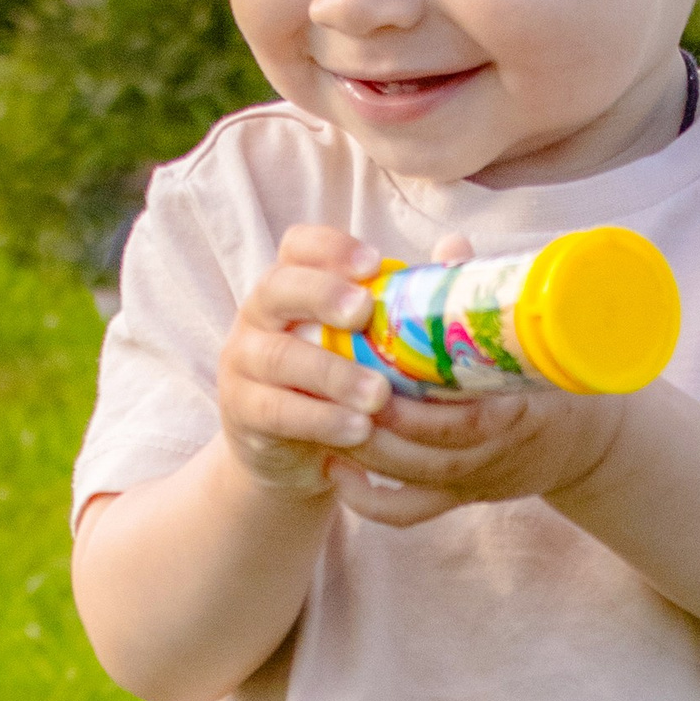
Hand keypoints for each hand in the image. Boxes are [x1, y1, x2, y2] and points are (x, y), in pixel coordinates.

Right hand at [214, 225, 424, 494]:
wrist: (293, 453)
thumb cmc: (341, 382)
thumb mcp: (368, 342)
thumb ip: (405, 299)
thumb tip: (456, 250)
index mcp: (292, 285)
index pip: (298, 247)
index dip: (331, 248)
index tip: (374, 263)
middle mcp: (259, 315)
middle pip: (277, 289)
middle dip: (321, 295)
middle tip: (364, 311)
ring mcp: (243, 363)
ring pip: (279, 358)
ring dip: (332, 374)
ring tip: (378, 395)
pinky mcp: (243, 412)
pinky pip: (276, 412)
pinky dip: (319, 421)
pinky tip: (358, 429)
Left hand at [326, 234, 620, 527]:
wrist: (583, 445)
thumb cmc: (548, 381)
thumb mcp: (530, 341)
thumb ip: (486, 298)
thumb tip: (450, 247)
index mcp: (515, 412)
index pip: (464, 421)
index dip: (415, 410)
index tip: (374, 379)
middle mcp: (491, 454)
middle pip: (425, 456)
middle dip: (375, 432)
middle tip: (332, 398)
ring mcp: (471, 481)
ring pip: (410, 483)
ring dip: (363, 459)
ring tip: (322, 424)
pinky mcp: (455, 500)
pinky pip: (407, 513)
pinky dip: (367, 501)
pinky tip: (334, 471)